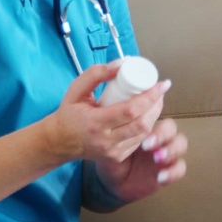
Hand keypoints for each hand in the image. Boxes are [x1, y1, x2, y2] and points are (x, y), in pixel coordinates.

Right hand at [42, 62, 171, 164]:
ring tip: (155, 100)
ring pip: (144, 133)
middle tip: (159, 90)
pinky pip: (139, 141)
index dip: (151, 96)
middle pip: (142, 124)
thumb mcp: (76, 89)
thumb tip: (121, 64)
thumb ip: (96, 74)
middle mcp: (106, 140)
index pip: (131, 110)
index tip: (163, 84)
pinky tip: (146, 114)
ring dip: (154, 115)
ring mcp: (113, 152)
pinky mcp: (117, 157)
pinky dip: (146, 126)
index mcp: (95, 123)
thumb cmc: (68, 113)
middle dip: (156, 105)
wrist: (59, 142)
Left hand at [95, 117, 188, 202]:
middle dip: (162, 134)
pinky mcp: (167, 172)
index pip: (155, 111)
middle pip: (171, 128)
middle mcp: (158, 137)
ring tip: (157, 157)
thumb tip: (97, 101)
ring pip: (181, 145)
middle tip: (147, 144)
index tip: (144, 117)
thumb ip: (108, 125)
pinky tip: (160, 177)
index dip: (155, 113)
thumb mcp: (105, 139)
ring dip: (171, 149)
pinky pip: (179, 170)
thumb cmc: (108, 155)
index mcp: (144, 126)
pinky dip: (173, 172)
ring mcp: (165, 154)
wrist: (110, 181)